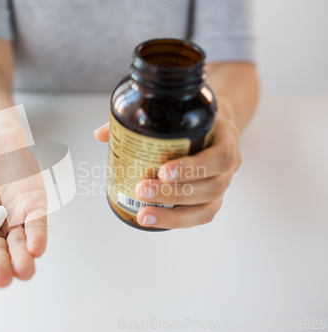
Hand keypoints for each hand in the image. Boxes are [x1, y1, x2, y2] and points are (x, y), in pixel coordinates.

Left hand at [94, 104, 240, 228]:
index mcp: (225, 137)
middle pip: (212, 186)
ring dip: (174, 213)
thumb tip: (101, 134)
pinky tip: (151, 219)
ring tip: (144, 212)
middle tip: (142, 190)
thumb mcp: (175, 112)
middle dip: (174, 193)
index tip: (163, 171)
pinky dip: (174, 220)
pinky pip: (200, 216)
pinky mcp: (213, 200)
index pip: (220, 156)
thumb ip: (140, 121)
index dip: (193, 168)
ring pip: (207, 207)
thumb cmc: (189, 120)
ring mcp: (223, 185)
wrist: (212, 125)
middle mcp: (230, 164)